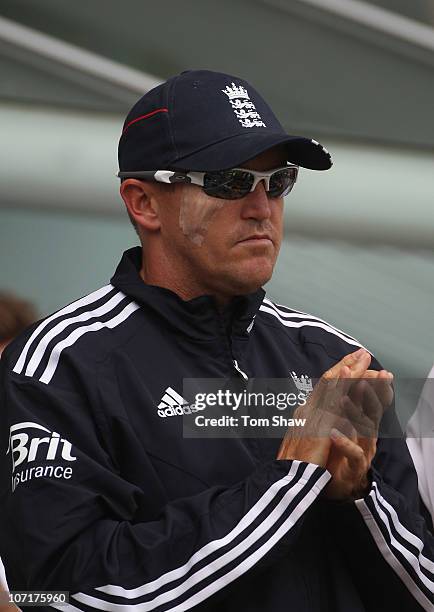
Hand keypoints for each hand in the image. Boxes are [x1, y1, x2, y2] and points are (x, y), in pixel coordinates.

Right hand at [277, 348, 377, 466]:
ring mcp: (312, 414)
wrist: (284, 479)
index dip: (338, 375)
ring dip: (350, 370)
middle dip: (346, 365)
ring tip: (364, 358)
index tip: (350, 364)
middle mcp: (307, 409)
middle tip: (361, 353)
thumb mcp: (302, 443)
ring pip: (333, 386)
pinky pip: (335, 400)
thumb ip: (310, 430)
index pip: (323, 389)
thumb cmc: (293, 467)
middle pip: (328, 381)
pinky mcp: (319, 423)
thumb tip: (318, 424)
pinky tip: (357, 376)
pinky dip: (346, 385)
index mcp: (303, 414)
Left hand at [323, 368, 393, 499]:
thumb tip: (336, 380)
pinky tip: (335, 434)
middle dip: (371, 388)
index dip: (366, 377)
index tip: (364, 358)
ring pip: (364, 428)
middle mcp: (364, 434)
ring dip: (356, 410)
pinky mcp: (354, 467)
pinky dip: (344, 443)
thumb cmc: (334, 454)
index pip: (365, 396)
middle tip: (371, 371)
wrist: (331, 485)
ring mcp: (361, 450)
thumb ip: (339, 404)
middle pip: (370, 407)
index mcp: (358, 422)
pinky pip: (353, 454)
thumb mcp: (336, 424)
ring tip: (349, 395)